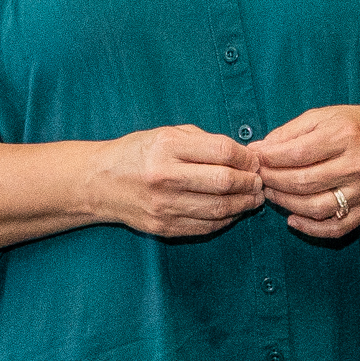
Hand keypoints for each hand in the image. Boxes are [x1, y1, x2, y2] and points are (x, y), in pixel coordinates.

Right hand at [83, 125, 263, 239]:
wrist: (100, 183)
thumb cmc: (138, 154)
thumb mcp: (166, 134)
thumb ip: (203, 142)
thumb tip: (243, 155)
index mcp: (167, 147)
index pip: (222, 151)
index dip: (246, 157)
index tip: (254, 161)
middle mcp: (165, 176)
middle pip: (224, 182)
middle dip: (250, 182)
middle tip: (259, 181)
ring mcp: (164, 205)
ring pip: (219, 208)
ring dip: (244, 204)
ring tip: (253, 198)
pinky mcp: (164, 226)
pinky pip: (206, 226)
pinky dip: (226, 219)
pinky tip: (233, 211)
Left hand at [254, 103, 359, 241]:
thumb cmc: (359, 125)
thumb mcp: (326, 116)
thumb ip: (291, 132)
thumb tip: (259, 150)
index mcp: (345, 135)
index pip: (296, 153)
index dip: (268, 158)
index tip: (254, 157)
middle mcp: (356, 164)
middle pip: (302, 182)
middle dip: (272, 181)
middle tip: (259, 176)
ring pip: (315, 207)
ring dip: (285, 203)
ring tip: (271, 193)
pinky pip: (335, 227)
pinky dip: (309, 228)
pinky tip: (292, 218)